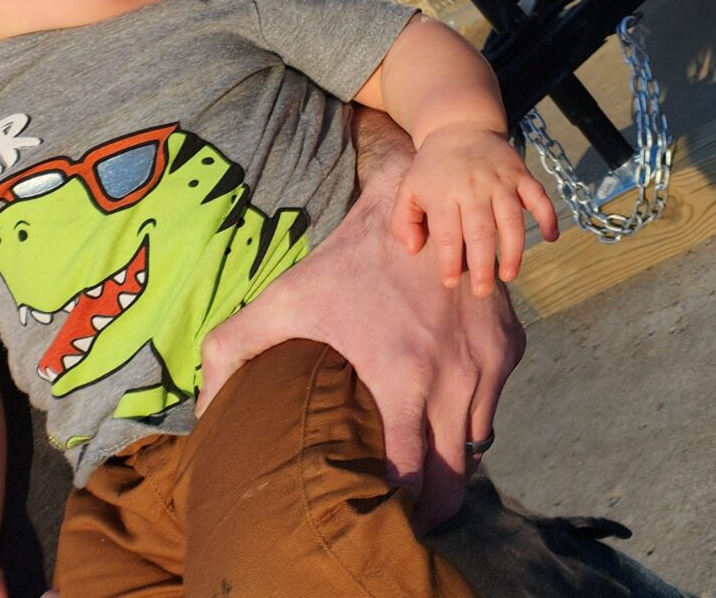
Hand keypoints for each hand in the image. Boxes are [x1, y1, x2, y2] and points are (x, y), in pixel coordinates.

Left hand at [199, 111, 525, 528]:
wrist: (427, 200)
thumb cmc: (349, 257)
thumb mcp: (283, 298)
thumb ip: (230, 354)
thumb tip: (205, 416)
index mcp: (403, 378)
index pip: (410, 478)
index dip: (392, 507)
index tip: (371, 514)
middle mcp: (457, 376)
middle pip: (452, 479)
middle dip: (426, 506)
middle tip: (397, 516)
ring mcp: (490, 361)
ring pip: (477, 444)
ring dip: (451, 461)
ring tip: (418, 468)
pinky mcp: (510, 346)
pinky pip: (495, 403)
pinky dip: (473, 417)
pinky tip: (442, 413)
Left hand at [398, 125, 561, 293]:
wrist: (461, 126)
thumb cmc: (433, 167)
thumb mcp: (408, 189)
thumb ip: (403, 221)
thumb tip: (415, 249)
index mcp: (444, 194)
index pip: (447, 234)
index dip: (449, 261)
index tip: (451, 282)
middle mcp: (474, 188)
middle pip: (480, 232)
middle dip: (482, 265)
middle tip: (482, 291)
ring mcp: (501, 181)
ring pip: (511, 220)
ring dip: (513, 250)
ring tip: (509, 275)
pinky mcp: (522, 174)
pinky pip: (539, 197)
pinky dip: (548, 216)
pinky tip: (550, 238)